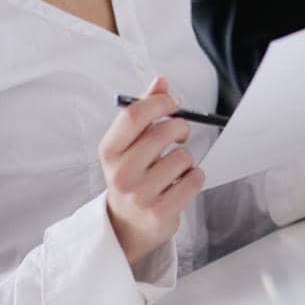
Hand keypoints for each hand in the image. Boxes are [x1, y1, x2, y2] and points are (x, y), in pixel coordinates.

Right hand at [98, 76, 203, 264]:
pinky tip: (182, 183)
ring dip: (186, 159)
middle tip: (181, 133)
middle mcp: (120, 173)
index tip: (174, 103)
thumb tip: (160, 80)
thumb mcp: (130, 143)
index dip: (160, 102)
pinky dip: (195, 177)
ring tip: (175, 168)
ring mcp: (139, 195)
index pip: (134, 115)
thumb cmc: (132, 174)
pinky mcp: (160, 212)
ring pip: (183, 157)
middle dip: (180, 127)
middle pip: (162, 132)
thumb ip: (144, 109)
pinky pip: (194, 180)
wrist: (127, 224)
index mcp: (109, 150)